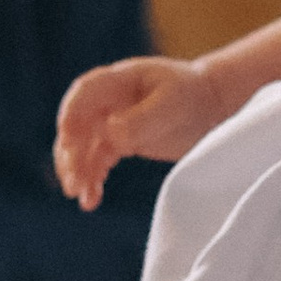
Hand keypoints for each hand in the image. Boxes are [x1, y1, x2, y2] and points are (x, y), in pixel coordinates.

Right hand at [55, 54, 224, 208]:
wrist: (213, 103)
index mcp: (119, 79)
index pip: (85, 92)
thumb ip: (142, 118)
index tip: (67, 139)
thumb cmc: (193, 94)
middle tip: (73, 180)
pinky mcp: (120, 142)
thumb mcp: (172, 103)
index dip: (71, 113)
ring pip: (84, 146)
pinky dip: (92, 179)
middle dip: (71, 153)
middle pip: (78, 124)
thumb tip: (110, 132)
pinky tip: (90, 200)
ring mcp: (112, 121)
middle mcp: (110, 100)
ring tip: (79, 195)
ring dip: (78, 169)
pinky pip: (98, 161)